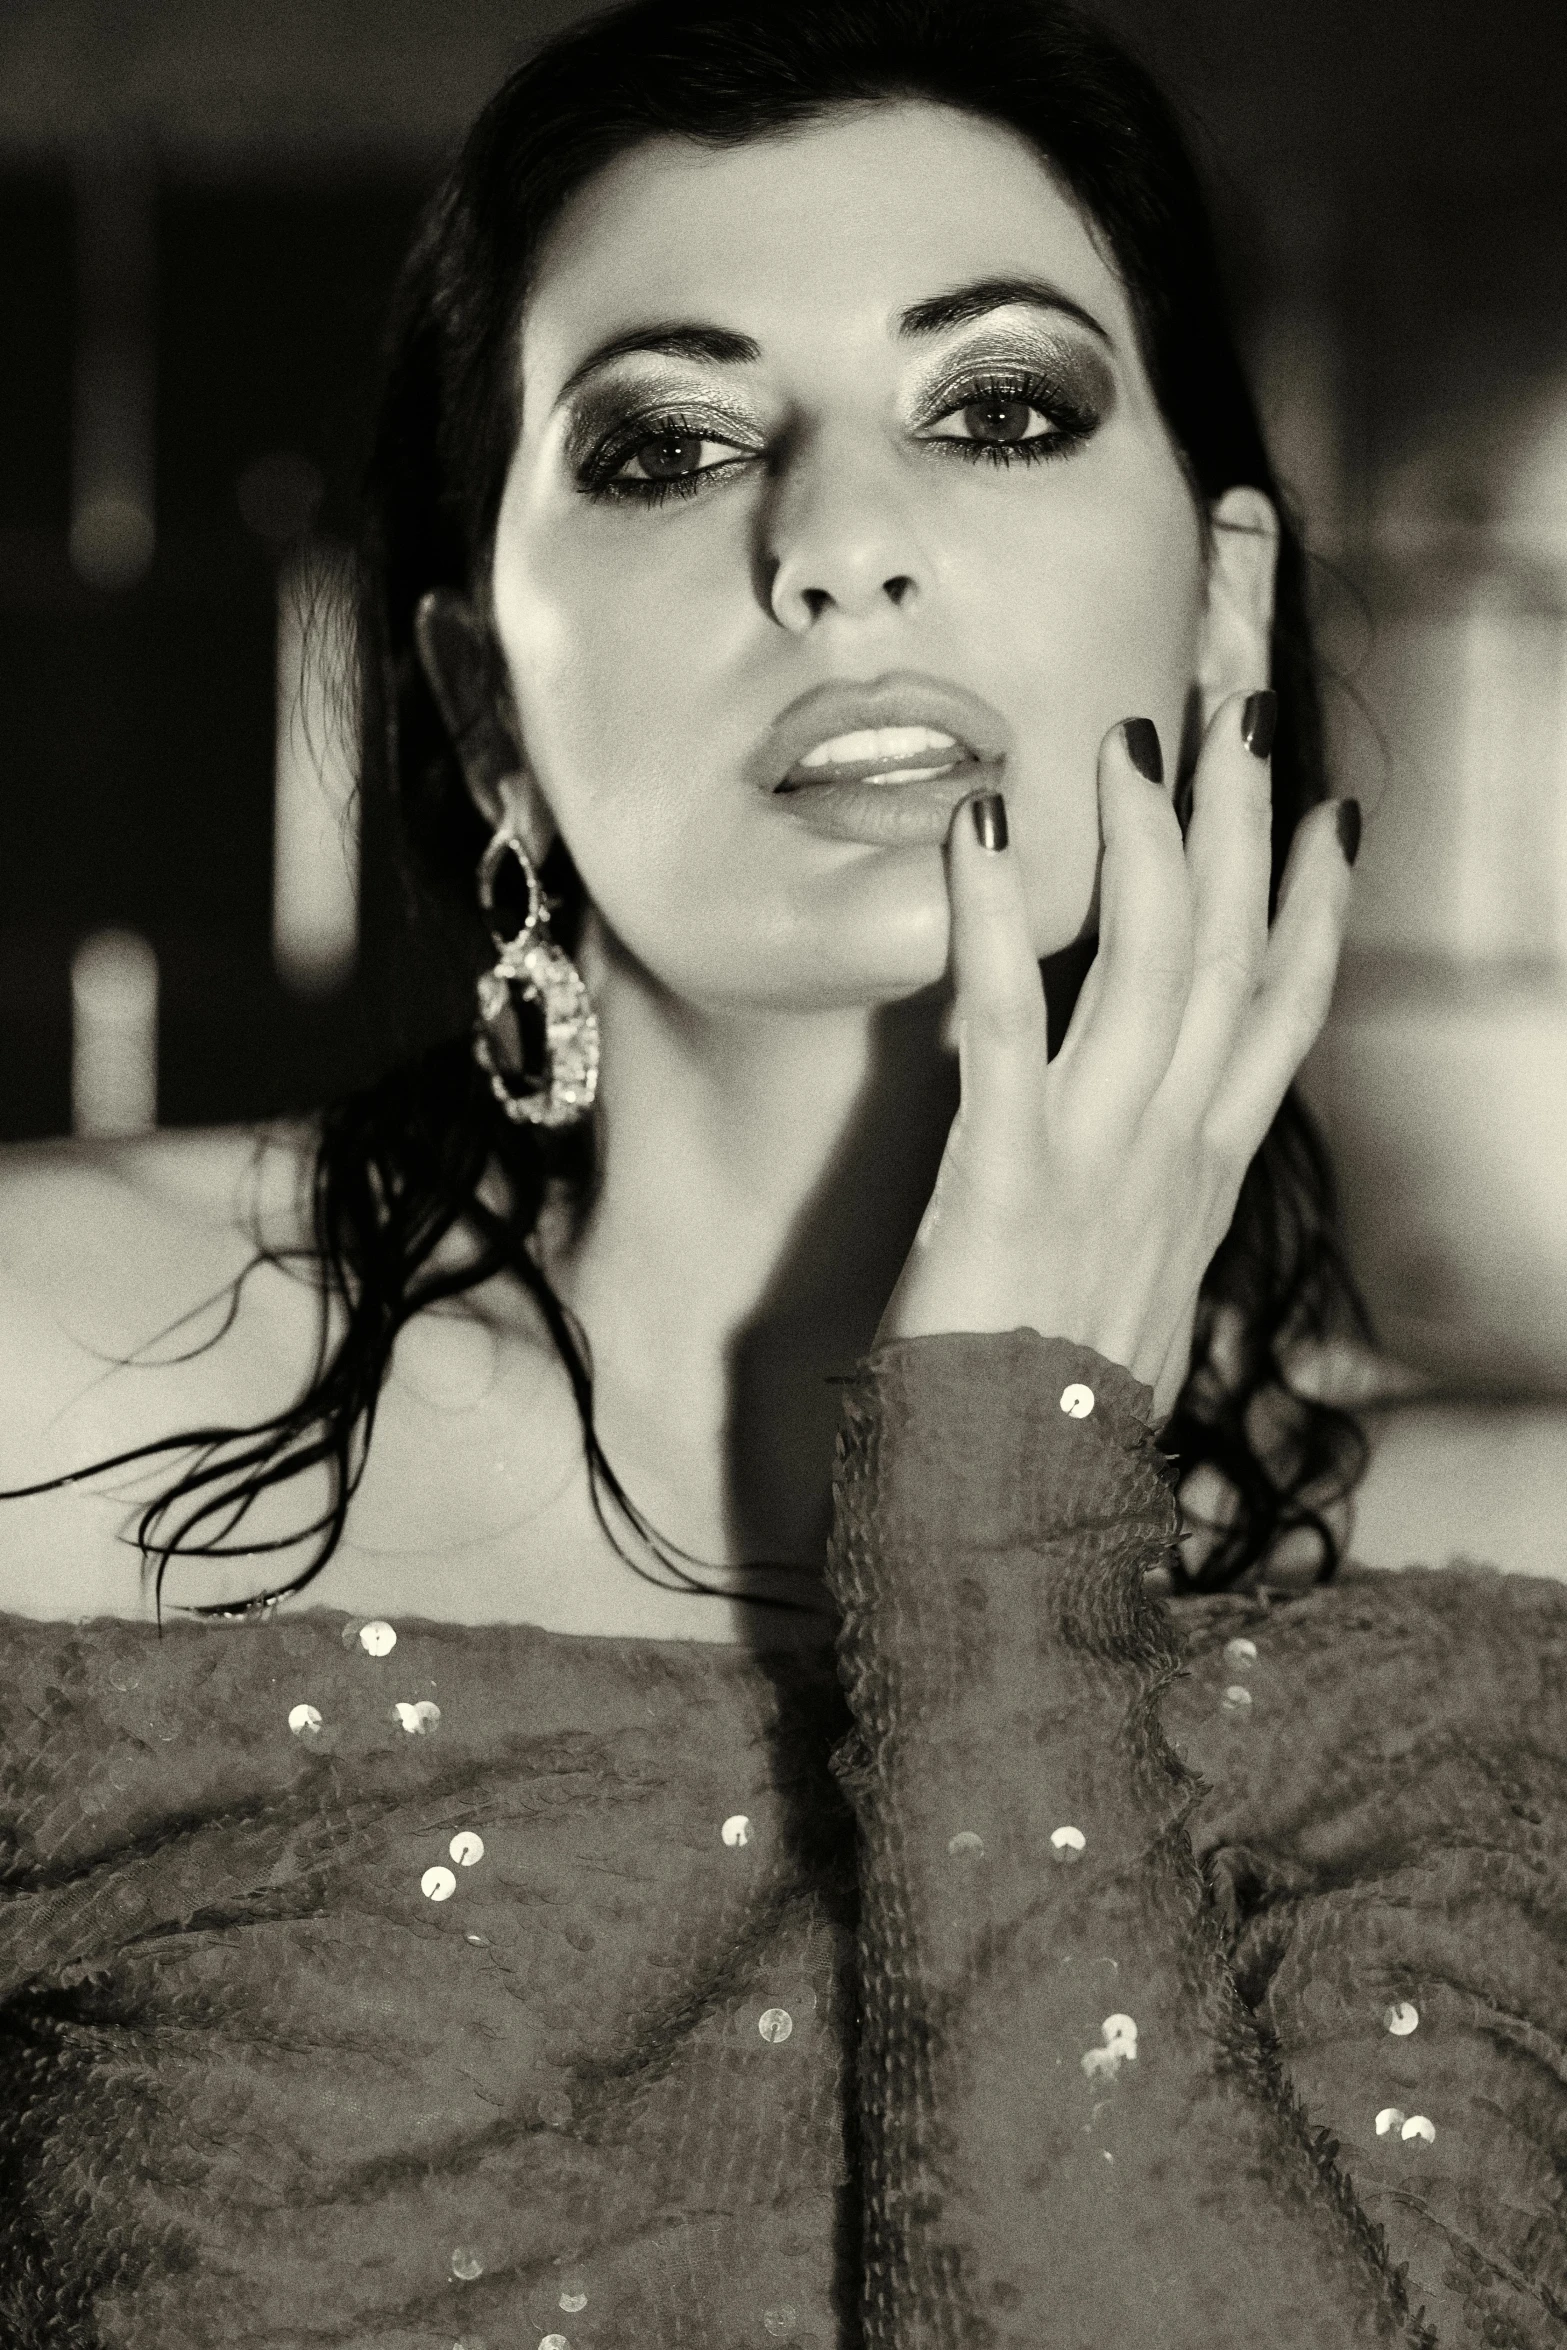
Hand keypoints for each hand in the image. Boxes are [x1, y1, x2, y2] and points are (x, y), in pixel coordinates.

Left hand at [876, 693, 1356, 1426]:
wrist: (1007, 1520)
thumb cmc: (1047, 1405)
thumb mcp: (1123, 1285)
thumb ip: (1139, 1196)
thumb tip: (1146, 1142)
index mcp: (1204, 1175)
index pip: (1282, 1012)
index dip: (1312, 904)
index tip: (1328, 810)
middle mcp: (1177, 1155)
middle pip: (1234, 953)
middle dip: (1246, 816)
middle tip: (1242, 698)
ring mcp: (1104, 1162)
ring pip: (1158, 967)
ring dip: (1153, 836)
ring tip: (1140, 731)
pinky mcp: (1006, 1180)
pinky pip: (1007, 1025)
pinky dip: (994, 920)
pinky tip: (979, 826)